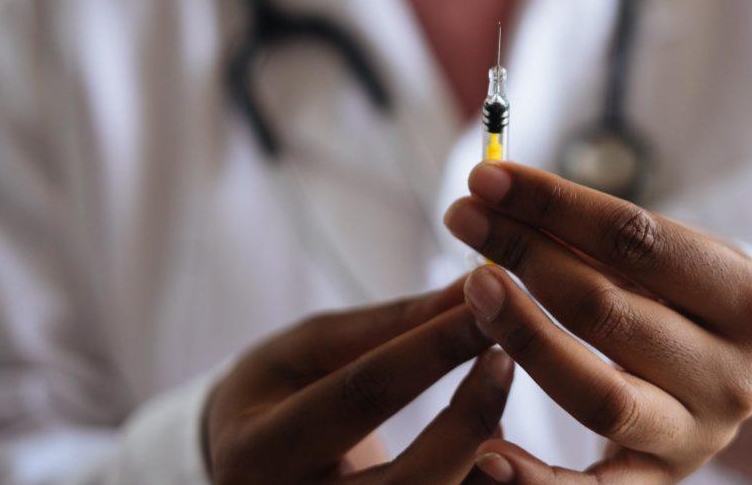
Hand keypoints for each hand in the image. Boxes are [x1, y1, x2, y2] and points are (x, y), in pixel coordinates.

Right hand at [205, 278, 514, 483]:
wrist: (244, 474)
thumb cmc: (276, 396)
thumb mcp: (310, 350)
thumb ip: (390, 323)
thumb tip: (472, 286)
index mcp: (260, 452)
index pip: (360, 395)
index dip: (430, 348)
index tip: (485, 305)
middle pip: (409, 483)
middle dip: (470, 418)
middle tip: (507, 359)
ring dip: (489, 461)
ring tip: (496, 400)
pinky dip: (481, 481)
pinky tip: (491, 448)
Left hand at [444, 163, 751, 482]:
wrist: (729, 377)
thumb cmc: (690, 300)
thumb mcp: (676, 259)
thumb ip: (603, 236)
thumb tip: (500, 194)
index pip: (638, 240)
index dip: (554, 204)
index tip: (487, 177)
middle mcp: (736, 377)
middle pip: (608, 310)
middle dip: (524, 255)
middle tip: (465, 220)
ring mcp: (698, 437)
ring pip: (598, 394)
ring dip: (524, 335)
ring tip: (473, 287)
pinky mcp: (658, 482)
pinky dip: (539, 477)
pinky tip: (487, 451)